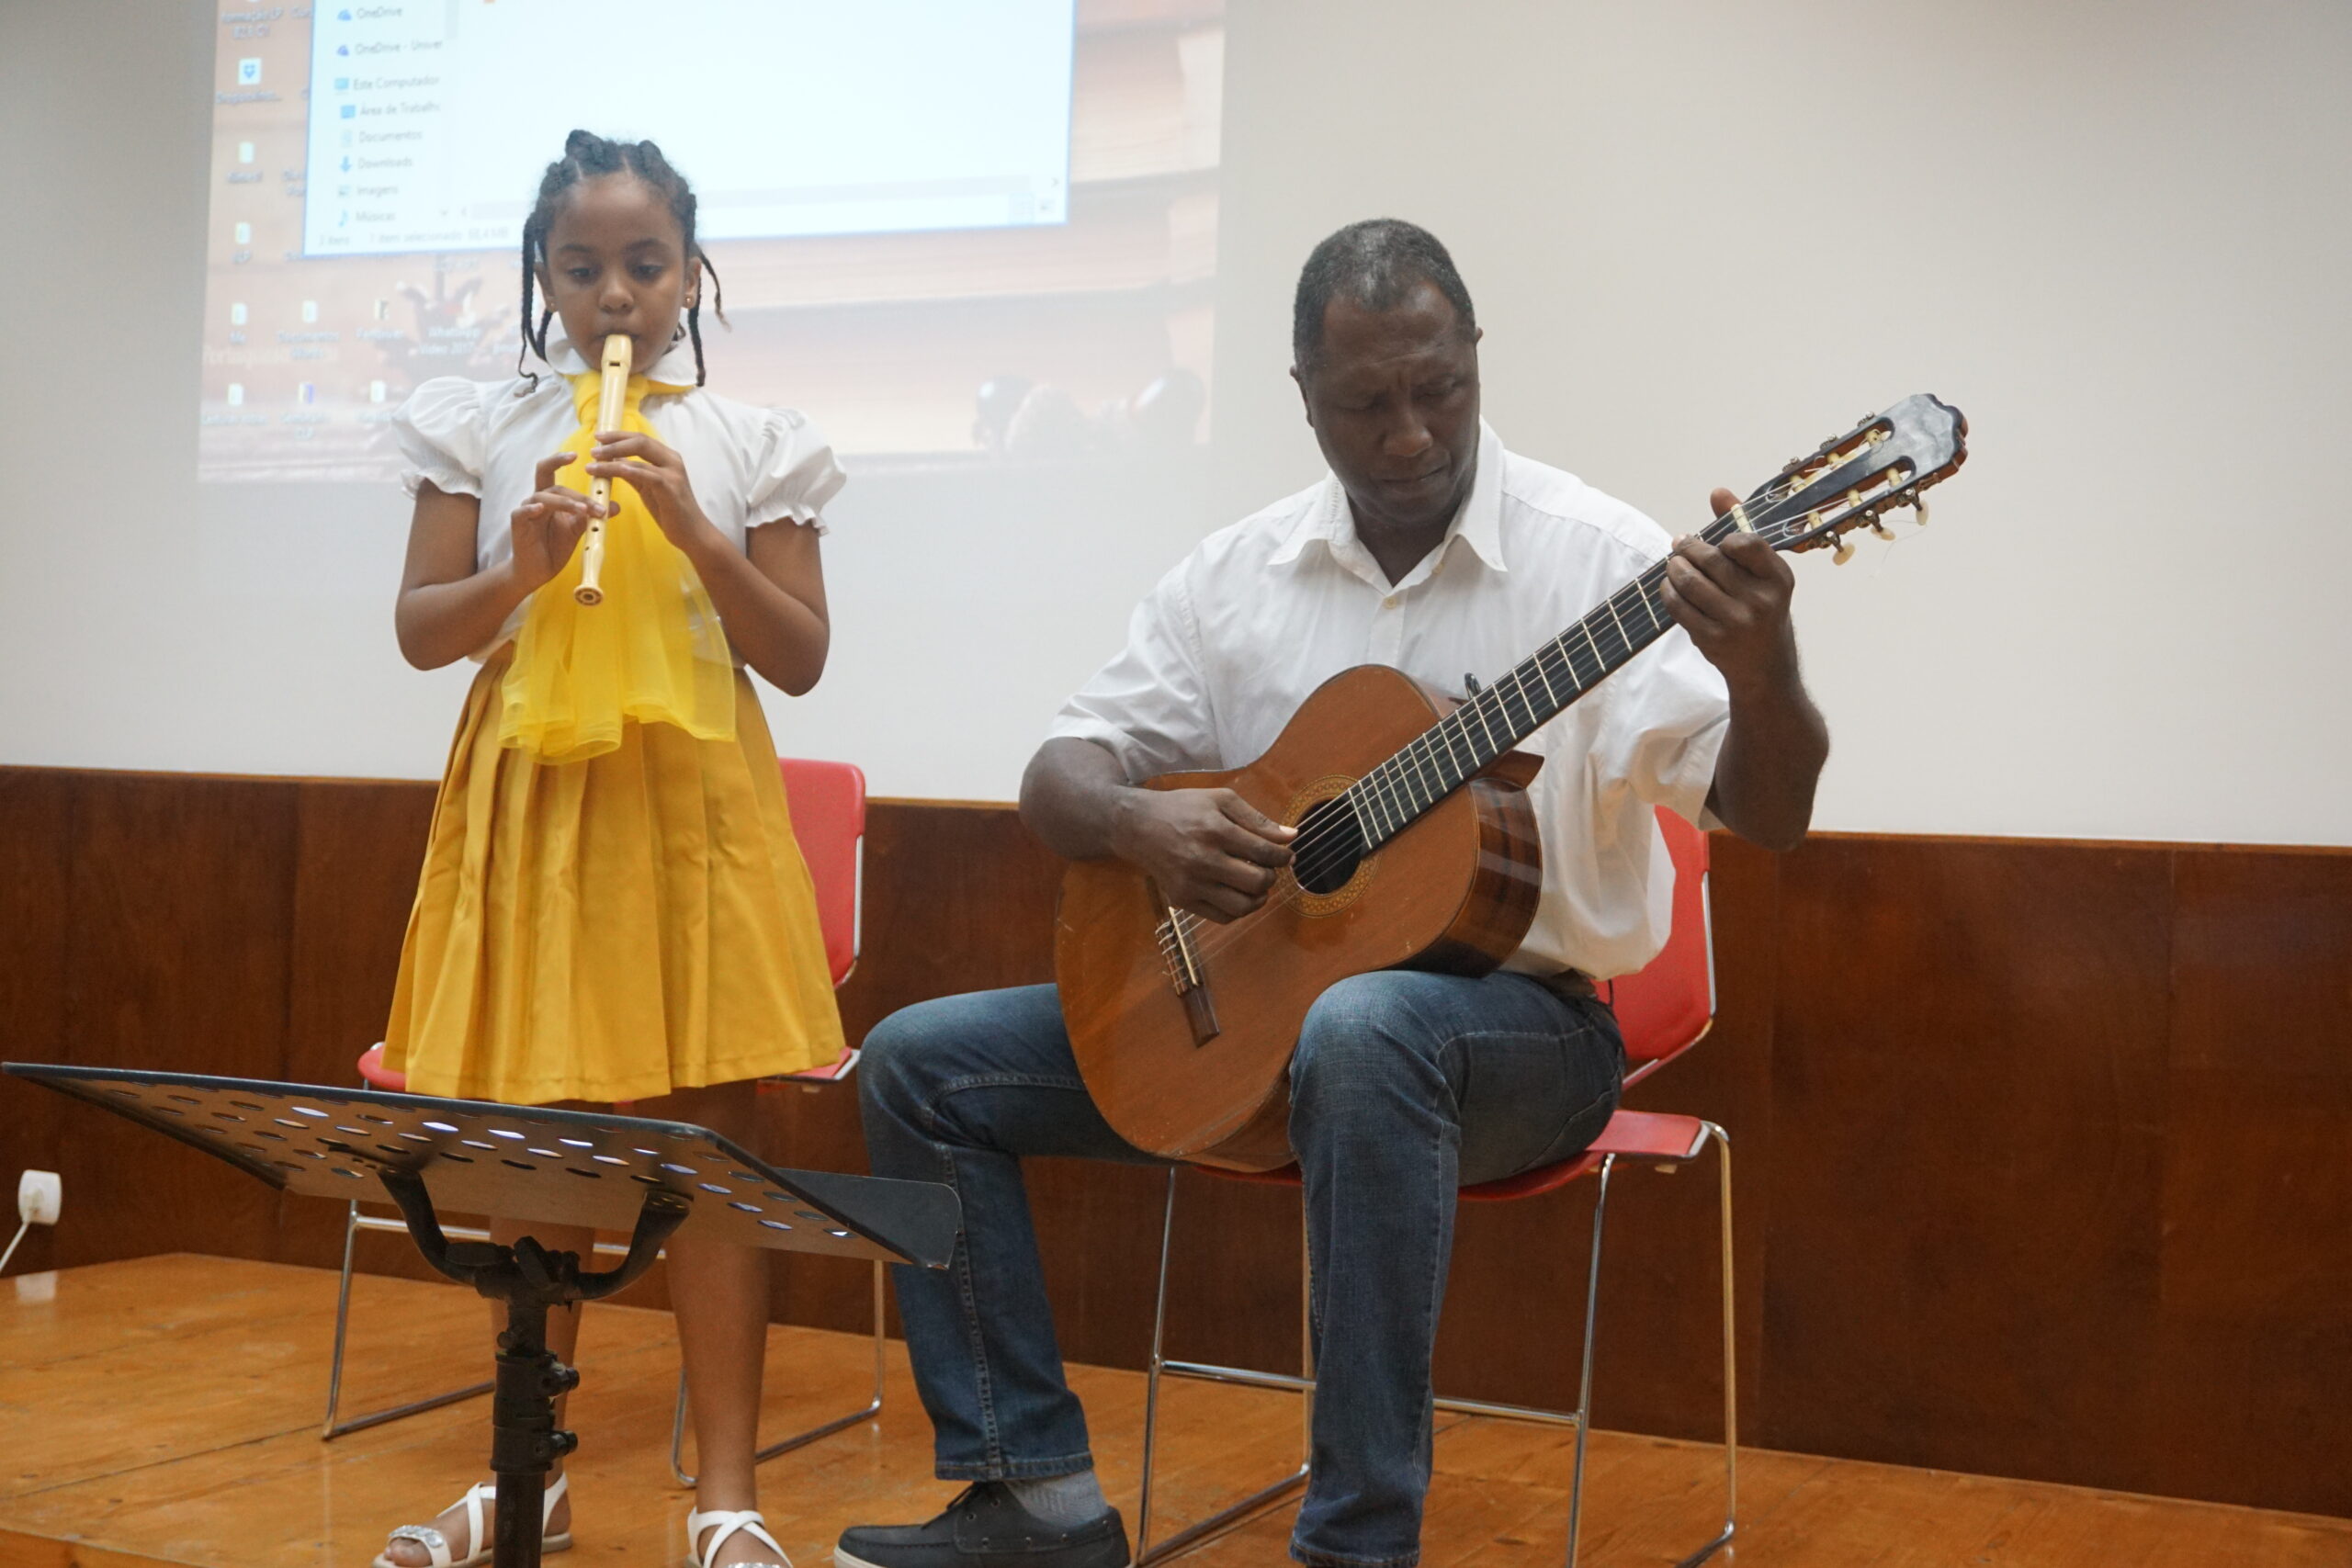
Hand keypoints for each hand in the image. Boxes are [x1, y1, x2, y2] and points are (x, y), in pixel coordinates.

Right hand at [508, 453, 604, 592]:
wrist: (538, 570)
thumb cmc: (555, 546)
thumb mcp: (577, 529)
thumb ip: (591, 515)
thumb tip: (614, 506)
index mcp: (550, 497)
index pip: (552, 471)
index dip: (560, 459)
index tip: (577, 454)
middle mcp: (536, 499)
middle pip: (548, 479)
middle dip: (573, 486)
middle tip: (595, 497)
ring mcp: (526, 510)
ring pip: (544, 496)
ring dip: (567, 503)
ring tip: (584, 511)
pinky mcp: (517, 524)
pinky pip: (522, 512)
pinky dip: (532, 509)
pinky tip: (541, 508)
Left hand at [584, 429, 720, 556]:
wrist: (691, 533)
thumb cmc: (669, 511)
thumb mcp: (648, 488)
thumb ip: (633, 473)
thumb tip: (613, 460)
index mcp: (667, 457)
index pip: (640, 438)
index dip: (618, 435)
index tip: (598, 437)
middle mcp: (672, 460)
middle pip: (640, 441)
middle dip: (614, 442)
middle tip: (593, 449)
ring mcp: (673, 474)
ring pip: (640, 458)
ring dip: (613, 459)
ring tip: (593, 464)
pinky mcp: (671, 489)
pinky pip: (648, 475)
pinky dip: (630, 470)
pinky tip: (615, 470)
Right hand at [1110, 788, 1296, 922]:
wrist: (1138, 826)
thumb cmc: (1183, 808)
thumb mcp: (1221, 800)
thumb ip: (1257, 819)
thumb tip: (1292, 837)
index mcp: (1215, 830)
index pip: (1265, 853)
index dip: (1283, 857)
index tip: (1286, 855)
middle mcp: (1203, 860)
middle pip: (1257, 882)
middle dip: (1271, 876)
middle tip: (1268, 868)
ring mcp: (1191, 884)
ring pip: (1242, 906)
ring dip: (1259, 897)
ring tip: (1256, 884)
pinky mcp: (1182, 900)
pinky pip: (1222, 917)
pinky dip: (1238, 910)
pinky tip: (1238, 894)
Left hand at [1660, 487, 1799, 695]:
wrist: (1765, 667)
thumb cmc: (1762, 609)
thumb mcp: (1763, 574)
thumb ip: (1742, 531)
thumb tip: (1718, 492)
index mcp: (1779, 578)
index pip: (1745, 542)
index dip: (1723, 538)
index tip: (1716, 542)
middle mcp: (1761, 600)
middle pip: (1710, 560)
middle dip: (1688, 549)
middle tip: (1679, 545)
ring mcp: (1736, 622)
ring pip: (1690, 582)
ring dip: (1673, 568)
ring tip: (1672, 565)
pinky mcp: (1712, 639)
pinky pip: (1679, 607)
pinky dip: (1668, 592)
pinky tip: (1669, 587)